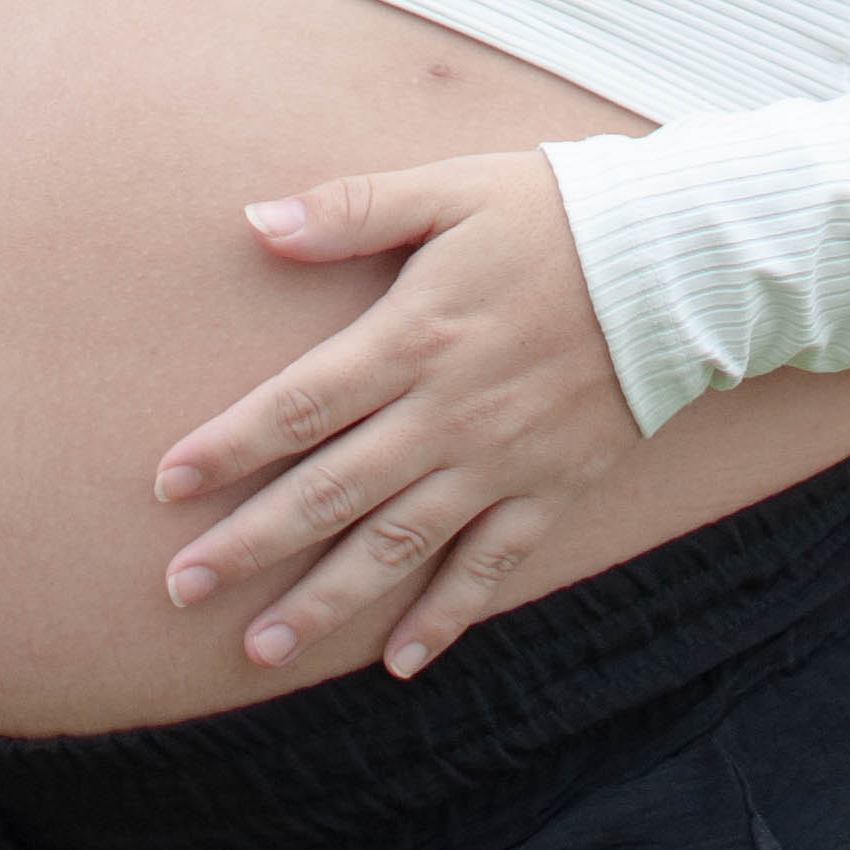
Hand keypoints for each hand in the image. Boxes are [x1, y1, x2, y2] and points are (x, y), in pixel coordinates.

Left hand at [154, 148, 640, 679]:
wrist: (681, 262)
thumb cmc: (556, 214)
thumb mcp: (451, 187)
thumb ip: (353, 208)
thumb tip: (257, 221)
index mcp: (412, 339)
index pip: (299, 405)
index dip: (229, 447)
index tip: (167, 486)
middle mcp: (446, 415)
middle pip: (330, 493)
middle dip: (250, 545)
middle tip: (181, 589)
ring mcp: (500, 462)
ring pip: (397, 547)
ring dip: (325, 600)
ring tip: (260, 647)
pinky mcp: (550, 489)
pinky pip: (490, 567)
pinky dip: (446, 618)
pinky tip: (399, 662)